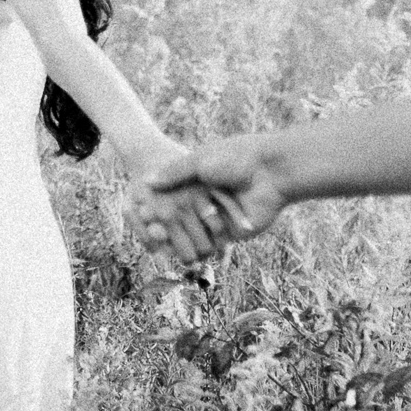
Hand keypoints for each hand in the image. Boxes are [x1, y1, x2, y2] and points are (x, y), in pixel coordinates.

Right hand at [130, 134, 286, 260]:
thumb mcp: (200, 161)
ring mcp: (220, 218)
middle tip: (150, 230)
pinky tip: (179, 251)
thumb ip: (175, 172)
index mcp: (200, 181)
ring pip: (195, 235)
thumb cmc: (235, 158)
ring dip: (180, 240)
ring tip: (161, 242)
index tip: (140, 211)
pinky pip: (212, 245)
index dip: (157, 206)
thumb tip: (147, 181)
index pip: (173, 198)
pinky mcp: (232, 233)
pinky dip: (197, 247)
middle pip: (181, 219)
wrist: (270, 171)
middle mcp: (209, 201)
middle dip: (166, 227)